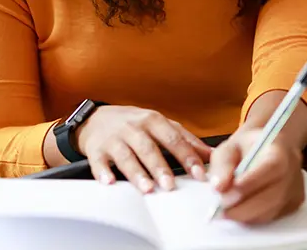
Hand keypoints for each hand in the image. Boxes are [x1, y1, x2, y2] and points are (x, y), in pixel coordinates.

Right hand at [74, 105, 212, 191]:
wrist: (97, 118)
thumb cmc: (134, 124)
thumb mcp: (161, 125)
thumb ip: (186, 139)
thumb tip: (210, 154)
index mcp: (154, 121)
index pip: (174, 139)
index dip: (187, 157)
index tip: (199, 174)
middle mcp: (134, 128)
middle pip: (149, 148)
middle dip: (160, 167)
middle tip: (170, 185)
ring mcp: (114, 138)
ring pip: (126, 156)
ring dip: (137, 173)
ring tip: (147, 188)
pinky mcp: (96, 149)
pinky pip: (99, 162)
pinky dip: (103, 172)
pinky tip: (110, 182)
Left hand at [207, 127, 304, 223]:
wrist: (271, 149)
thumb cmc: (249, 147)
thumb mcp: (230, 147)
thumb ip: (223, 165)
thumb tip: (219, 188)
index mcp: (280, 150)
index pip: (271, 168)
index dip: (250, 183)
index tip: (225, 194)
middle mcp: (293, 171)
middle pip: (273, 195)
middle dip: (242, 207)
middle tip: (219, 209)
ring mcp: (296, 190)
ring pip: (271, 211)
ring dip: (245, 215)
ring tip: (226, 210)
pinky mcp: (294, 204)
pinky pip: (272, 217)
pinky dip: (253, 217)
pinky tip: (241, 209)